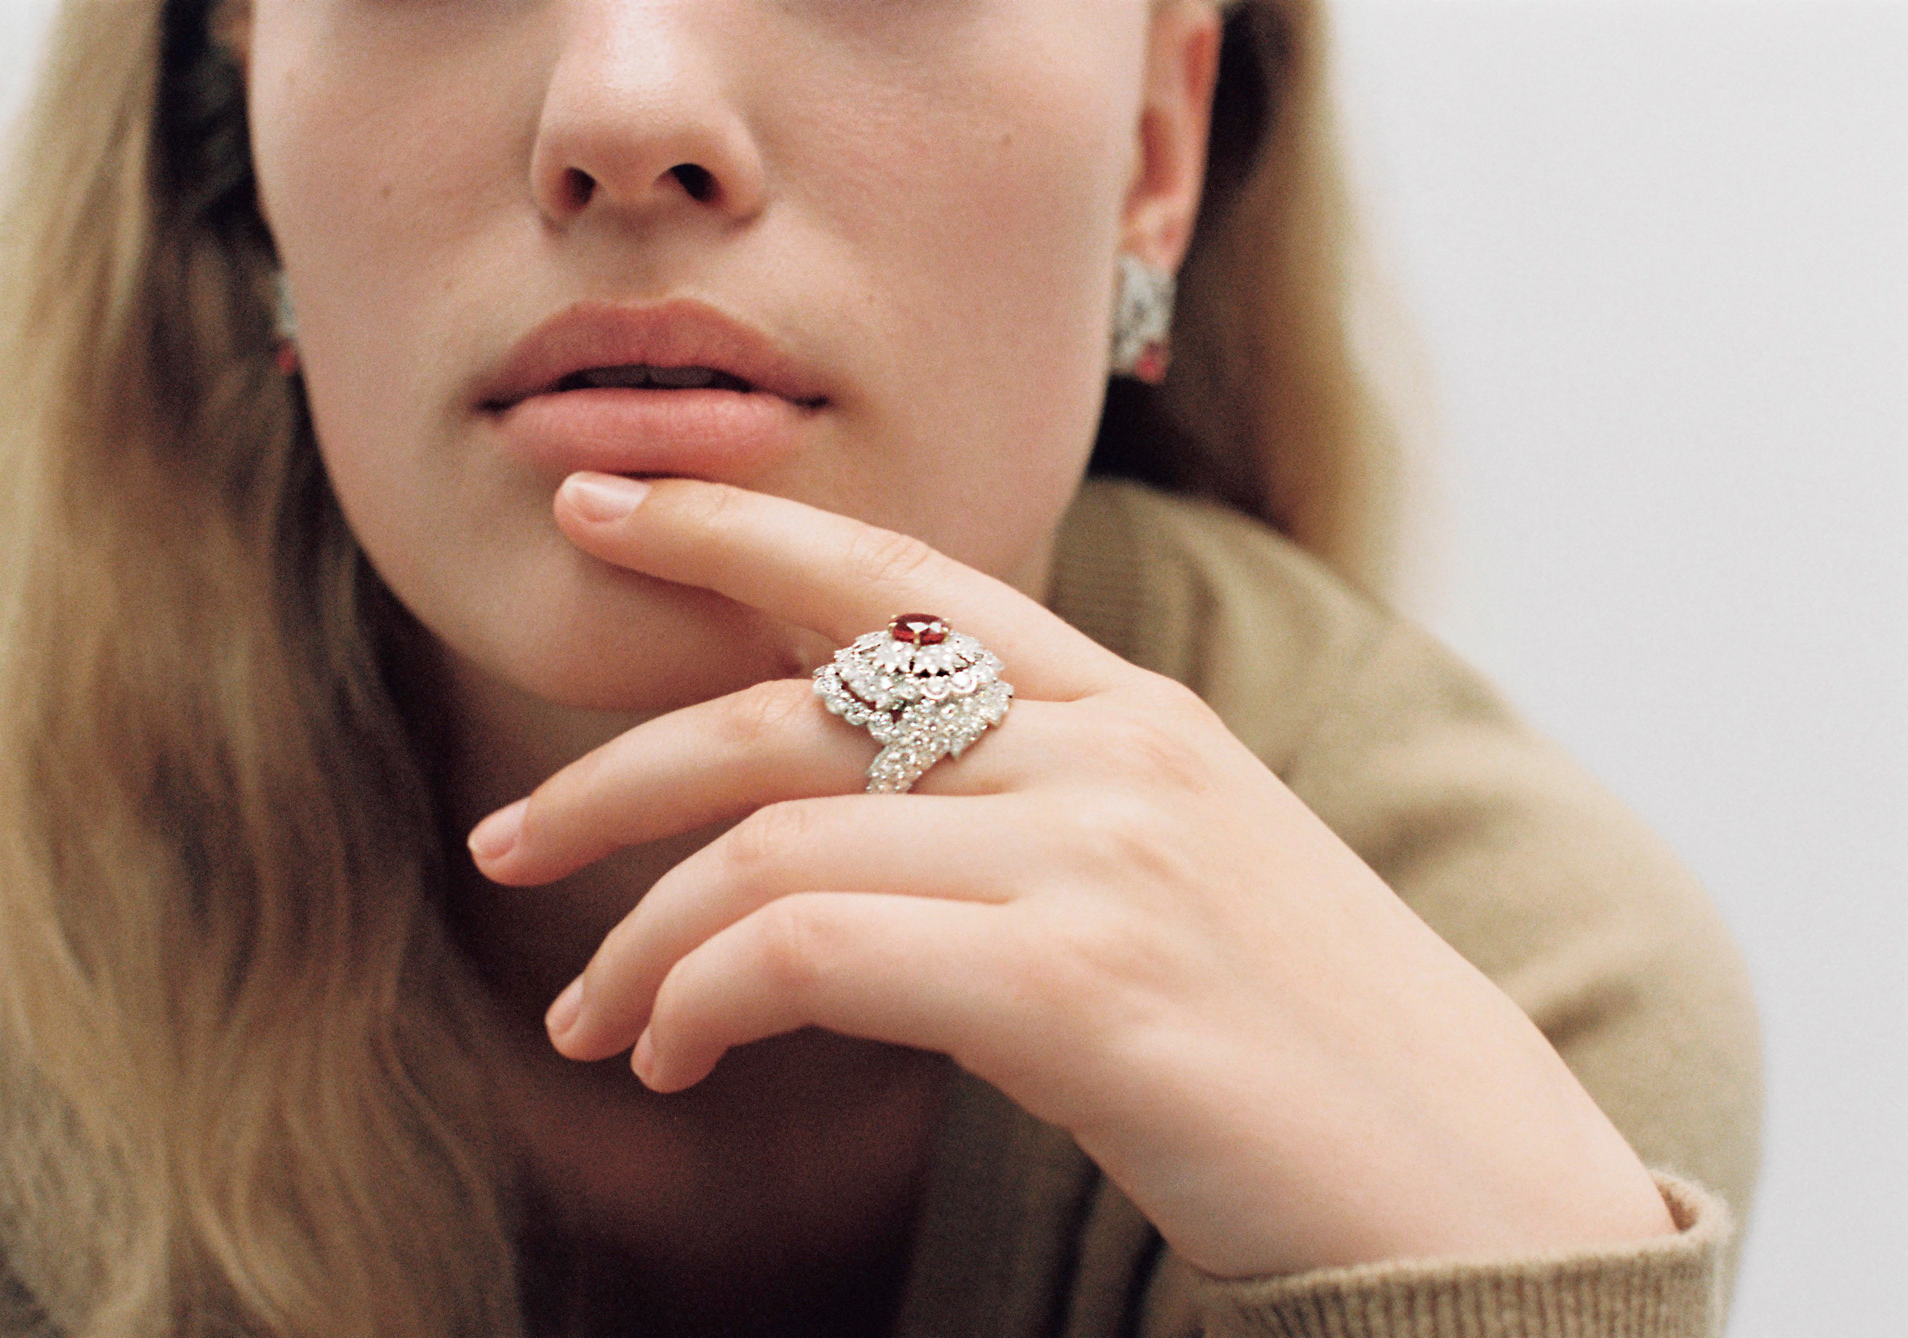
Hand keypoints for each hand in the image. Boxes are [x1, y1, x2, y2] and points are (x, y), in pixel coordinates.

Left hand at [468, 472, 1676, 1280]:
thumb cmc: (1313, 1050)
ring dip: (641, 941)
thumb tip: (852, 814)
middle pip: (790, 707)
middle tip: (503, 842)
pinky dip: (698, 1000)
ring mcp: (1097, 854)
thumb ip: (1038, 806)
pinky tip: (672, 1061)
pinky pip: (806, 954)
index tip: (597, 508)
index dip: (730, 525)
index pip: (895, 577)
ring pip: (770, 846)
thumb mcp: (1182, 874)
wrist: (1478, 1193)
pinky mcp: (1078, 982)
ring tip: (593, 1024)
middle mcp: (1108, 751)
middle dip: (615, 770)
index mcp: (1133, 712)